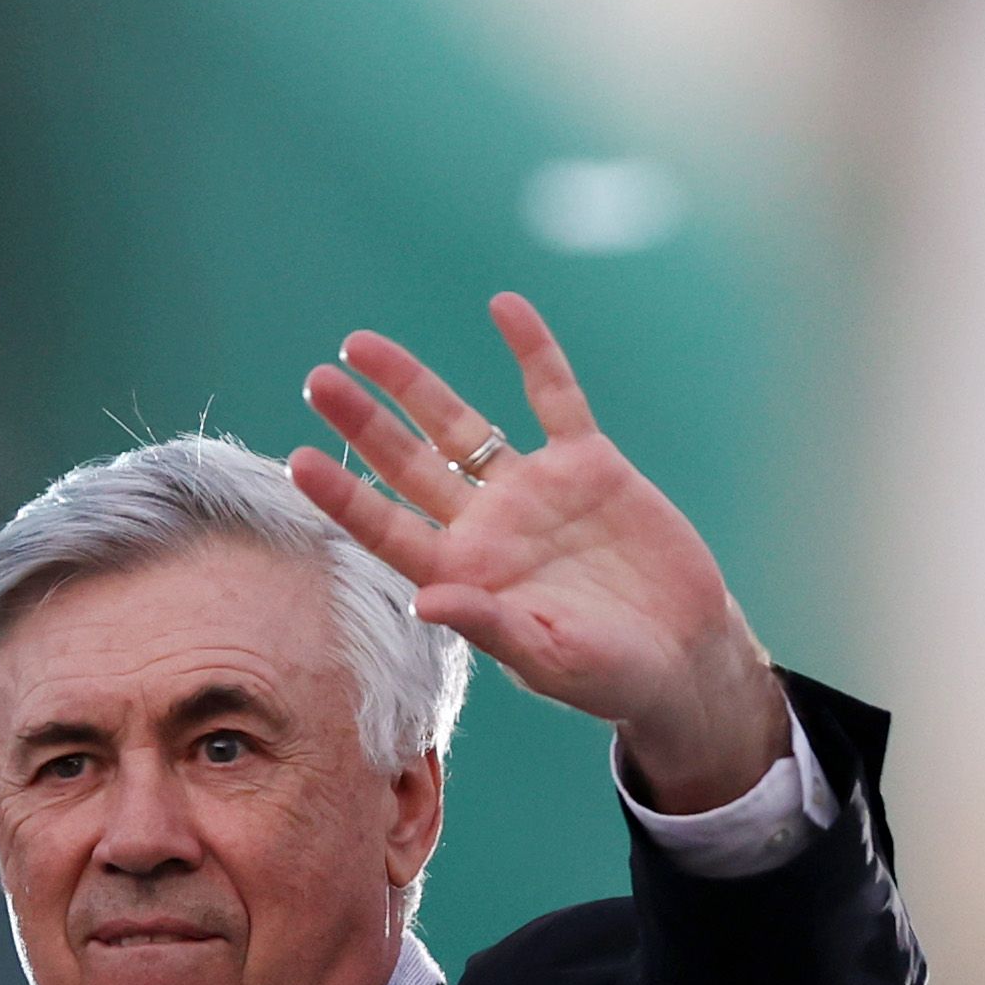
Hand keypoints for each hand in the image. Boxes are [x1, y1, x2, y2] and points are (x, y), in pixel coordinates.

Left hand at [291, 294, 784, 812]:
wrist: (685, 657)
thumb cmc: (610, 678)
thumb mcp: (550, 660)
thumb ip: (490, 628)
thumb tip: (424, 602)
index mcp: (464, 578)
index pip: (386, 530)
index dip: (344, 497)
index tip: (299, 460)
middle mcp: (486, 527)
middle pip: (409, 465)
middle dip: (364, 424)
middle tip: (318, 382)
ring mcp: (534, 491)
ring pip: (462, 426)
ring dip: (414, 385)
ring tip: (362, 345)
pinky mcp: (589, 466)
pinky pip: (555, 397)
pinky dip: (533, 352)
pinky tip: (504, 306)